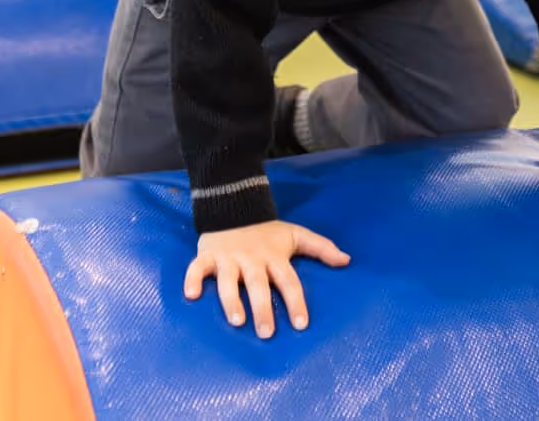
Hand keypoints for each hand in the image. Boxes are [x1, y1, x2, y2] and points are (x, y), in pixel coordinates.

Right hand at [184, 219, 349, 337]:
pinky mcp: (208, 255)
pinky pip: (197, 268)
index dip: (295, 301)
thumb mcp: (295, 235)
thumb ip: (321, 248)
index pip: (288, 280)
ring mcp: (228, 258)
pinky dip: (192, 279)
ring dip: (231, 299)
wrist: (235, 206)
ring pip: (228, 280)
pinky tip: (191, 296)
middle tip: (267, 332)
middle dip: (263, 308)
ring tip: (237, 321)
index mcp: (274, 256)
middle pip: (258, 285)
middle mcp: (252, 259)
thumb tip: (347, 261)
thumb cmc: (267, 230)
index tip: (301, 324)